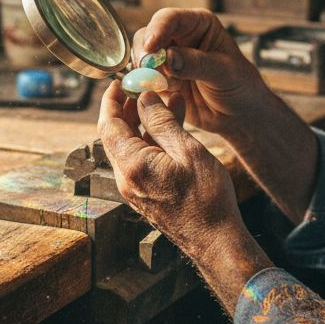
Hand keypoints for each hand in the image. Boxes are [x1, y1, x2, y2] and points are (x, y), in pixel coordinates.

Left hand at [98, 81, 273, 315]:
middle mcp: (127, 179)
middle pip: (116, 136)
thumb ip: (162, 122)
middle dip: (127, 109)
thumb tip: (144, 98)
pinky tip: (171, 128)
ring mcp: (135, 188)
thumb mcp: (187, 151)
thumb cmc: (207, 200)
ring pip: (131, 147)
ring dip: (144, 123)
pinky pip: (141, 160)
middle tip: (142, 88)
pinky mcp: (146, 194)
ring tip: (166, 101)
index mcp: (133, 166)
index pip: (108, 126)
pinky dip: (152, 140)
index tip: (118, 82)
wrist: (216, 241)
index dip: (111, 101)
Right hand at [133, 9, 273, 137]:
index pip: (170, 19)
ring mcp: (166, 60)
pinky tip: (161, 97)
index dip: (157, 30)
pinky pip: (142, 81)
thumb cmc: (240, 86)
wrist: (239, 115)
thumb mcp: (224, 72)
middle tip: (150, 73)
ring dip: (146, 74)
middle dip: (146, 55)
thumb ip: (197, 63)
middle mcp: (178, 38)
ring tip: (171, 88)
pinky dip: (144, 88)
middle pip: (147, 36)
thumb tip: (169, 57)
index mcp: (198, 24)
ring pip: (141, 59)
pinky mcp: (159, 81)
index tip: (150, 47)